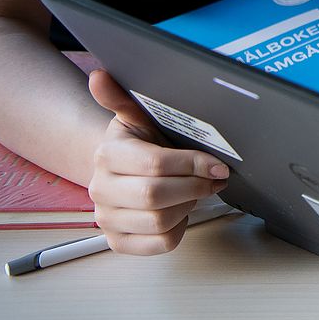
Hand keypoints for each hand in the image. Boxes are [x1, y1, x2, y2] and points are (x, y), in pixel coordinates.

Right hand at [86, 71, 228, 254]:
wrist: (124, 169)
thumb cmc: (141, 143)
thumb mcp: (137, 116)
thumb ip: (121, 97)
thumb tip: (100, 75)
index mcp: (108, 155)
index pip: (155, 165)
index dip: (193, 165)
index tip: (218, 165)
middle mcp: (101, 189)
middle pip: (157, 196)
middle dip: (195, 187)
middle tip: (214, 179)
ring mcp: (107, 218)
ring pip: (161, 221)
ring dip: (188, 206)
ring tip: (194, 191)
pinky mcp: (119, 241)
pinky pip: (160, 244)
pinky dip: (179, 229)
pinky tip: (179, 211)